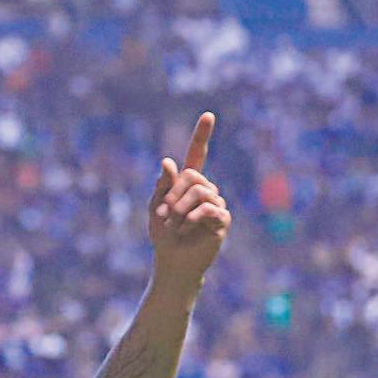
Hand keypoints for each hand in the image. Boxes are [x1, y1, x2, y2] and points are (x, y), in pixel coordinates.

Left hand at [148, 112, 230, 289]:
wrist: (173, 263)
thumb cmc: (163, 236)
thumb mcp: (156, 208)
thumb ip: (162, 185)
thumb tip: (168, 161)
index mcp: (188, 184)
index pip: (198, 155)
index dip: (202, 136)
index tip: (208, 115)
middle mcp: (206, 190)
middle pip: (193, 176)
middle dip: (174, 194)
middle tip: (165, 214)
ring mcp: (216, 204)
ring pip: (201, 191)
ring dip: (180, 209)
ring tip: (174, 226)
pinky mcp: (222, 220)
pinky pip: (209, 208)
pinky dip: (191, 219)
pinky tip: (184, 230)